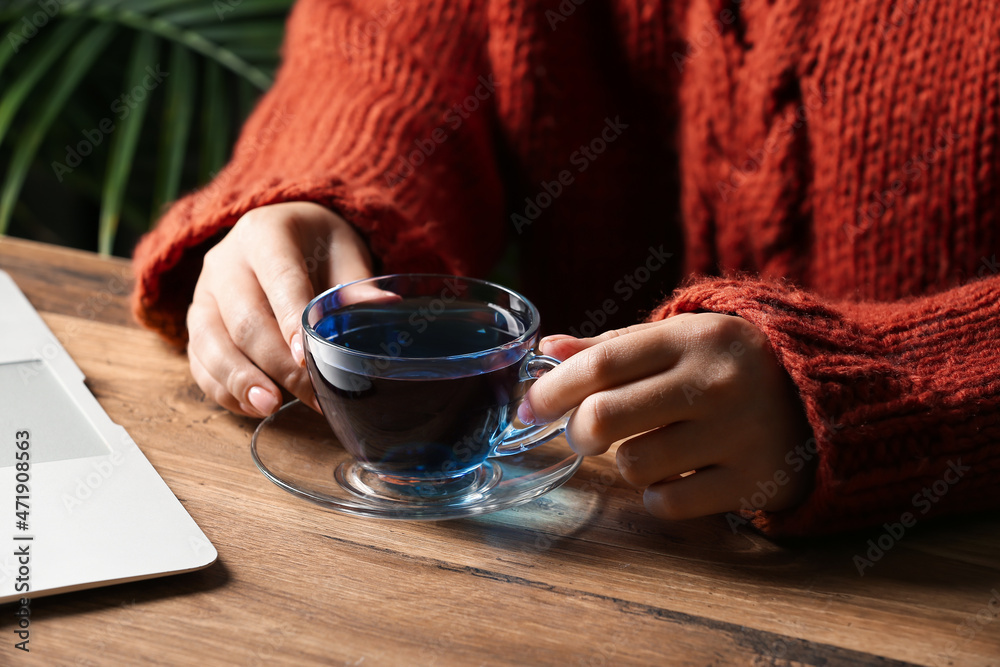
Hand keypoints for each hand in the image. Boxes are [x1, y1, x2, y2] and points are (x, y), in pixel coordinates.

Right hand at [186, 202, 373, 416]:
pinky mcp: (195, 321)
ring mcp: (204, 293)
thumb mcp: (344, 251)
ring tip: (269, 407)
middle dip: (275, 364)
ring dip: (239, 380)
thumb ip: (356, 282)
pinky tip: (252, 406)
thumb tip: (385, 306)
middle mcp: (225, 262)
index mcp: (265, 234)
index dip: (290, 321)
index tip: (307, 358)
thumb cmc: (317, 245)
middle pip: (243, 320)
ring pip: (209, 342)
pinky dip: (222, 388)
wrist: (279, 233)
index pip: (278, 279)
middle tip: (308, 395)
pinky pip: (199, 359)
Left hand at [520, 314, 813, 519]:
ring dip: (625, 463)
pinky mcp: (752, 481)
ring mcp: (736, 434)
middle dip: (578, 431)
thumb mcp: (678, 340)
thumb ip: (611, 347)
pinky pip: (669, 503)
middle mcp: (713, 383)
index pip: (601, 363)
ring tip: (647, 448)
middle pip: (606, 417)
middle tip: (583, 434)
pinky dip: (657, 496)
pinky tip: (674, 475)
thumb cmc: (728, 365)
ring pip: (633, 465)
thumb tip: (547, 350)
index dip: (551, 388)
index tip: (528, 407)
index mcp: (691, 338)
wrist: (825, 396)